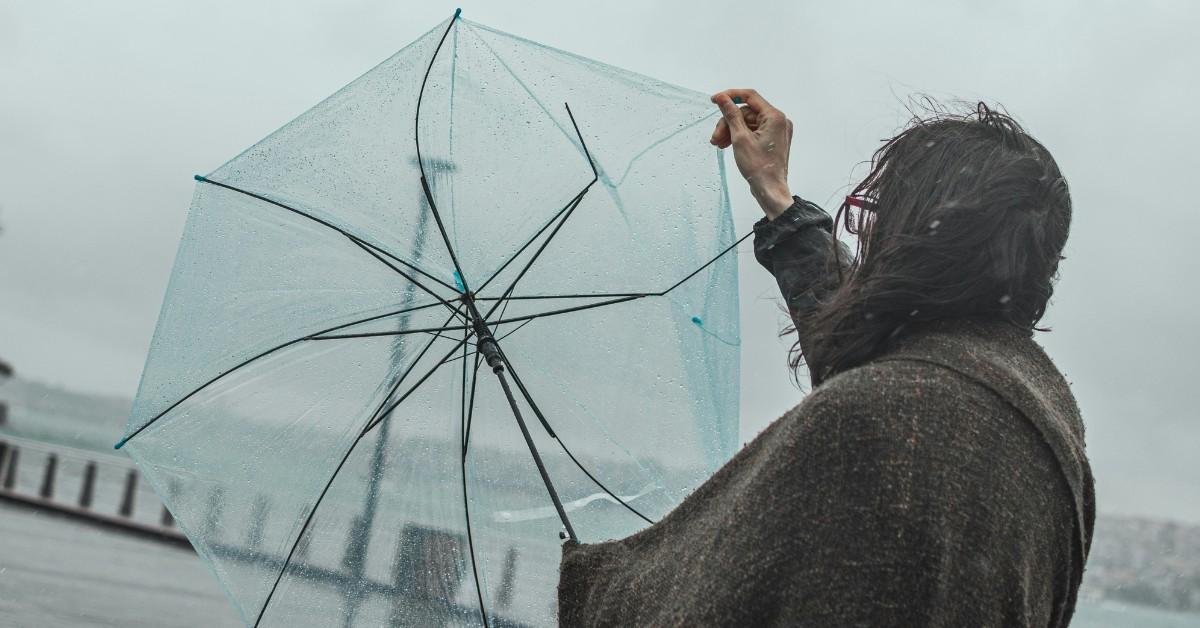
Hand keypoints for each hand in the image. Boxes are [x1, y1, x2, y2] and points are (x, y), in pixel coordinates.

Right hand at [710, 89, 793, 219]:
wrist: (769, 189)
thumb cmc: (759, 168)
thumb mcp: (740, 138)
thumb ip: (731, 115)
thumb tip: (723, 99)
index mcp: (775, 117)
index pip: (750, 96)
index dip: (730, 96)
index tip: (715, 100)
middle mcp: (779, 121)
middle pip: (747, 113)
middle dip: (728, 122)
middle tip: (715, 136)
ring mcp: (777, 131)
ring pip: (748, 123)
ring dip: (731, 131)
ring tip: (718, 143)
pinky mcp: (773, 139)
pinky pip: (753, 131)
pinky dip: (739, 136)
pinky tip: (727, 144)